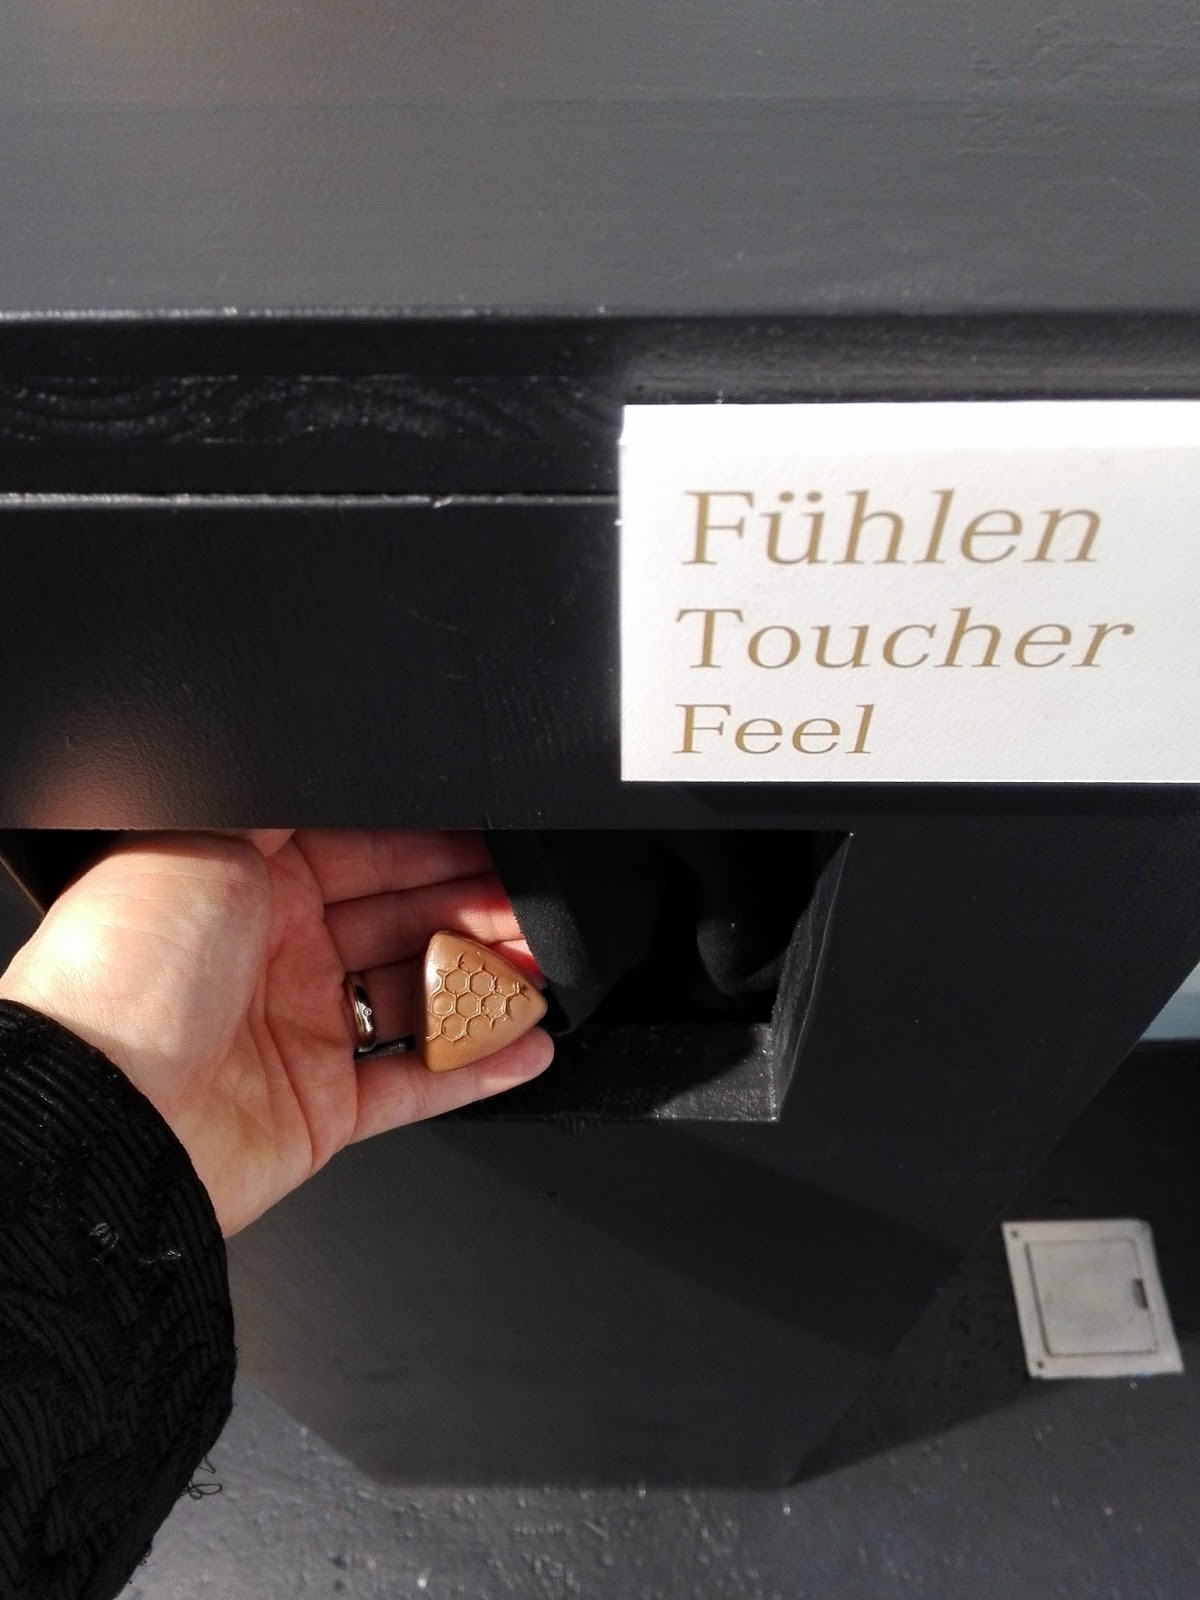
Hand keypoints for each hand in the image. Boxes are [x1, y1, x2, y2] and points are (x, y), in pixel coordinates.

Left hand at [0, 830, 552, 1235]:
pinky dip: (477, 1067)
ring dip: (487, 979)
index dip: (431, 841)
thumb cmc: (125, 967)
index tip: (492, 835)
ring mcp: (300, 1033)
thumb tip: (338, 764)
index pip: (364, 850)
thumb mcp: (200, 833)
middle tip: (534, 900)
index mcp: (247, 883)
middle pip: (402, 919)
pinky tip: (526, 1041)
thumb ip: (281, 806)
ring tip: (543, 965)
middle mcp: (275, 954)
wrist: (97, 1104)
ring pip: (419, 997)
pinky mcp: (321, 1108)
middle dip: (475, 905)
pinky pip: (418, 1084)